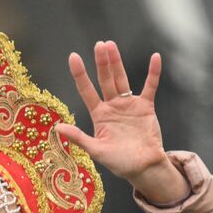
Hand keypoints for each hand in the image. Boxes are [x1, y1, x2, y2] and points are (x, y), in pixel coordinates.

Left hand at [53, 41, 189, 204]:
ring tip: (111, 45)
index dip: (80, 74)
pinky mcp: (146, 107)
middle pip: (105, 80)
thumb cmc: (119, 163)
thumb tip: (57, 128)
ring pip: (122, 79)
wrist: (144, 168)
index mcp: (99, 115)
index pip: (87, 91)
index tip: (73, 56)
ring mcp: (129, 105)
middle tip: (99, 44)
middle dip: (102, 62)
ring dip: (117, 62)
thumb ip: (79, 138)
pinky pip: (150, 86)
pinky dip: (153, 73)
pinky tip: (155, 58)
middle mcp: (112, 107)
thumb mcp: (96, 151)